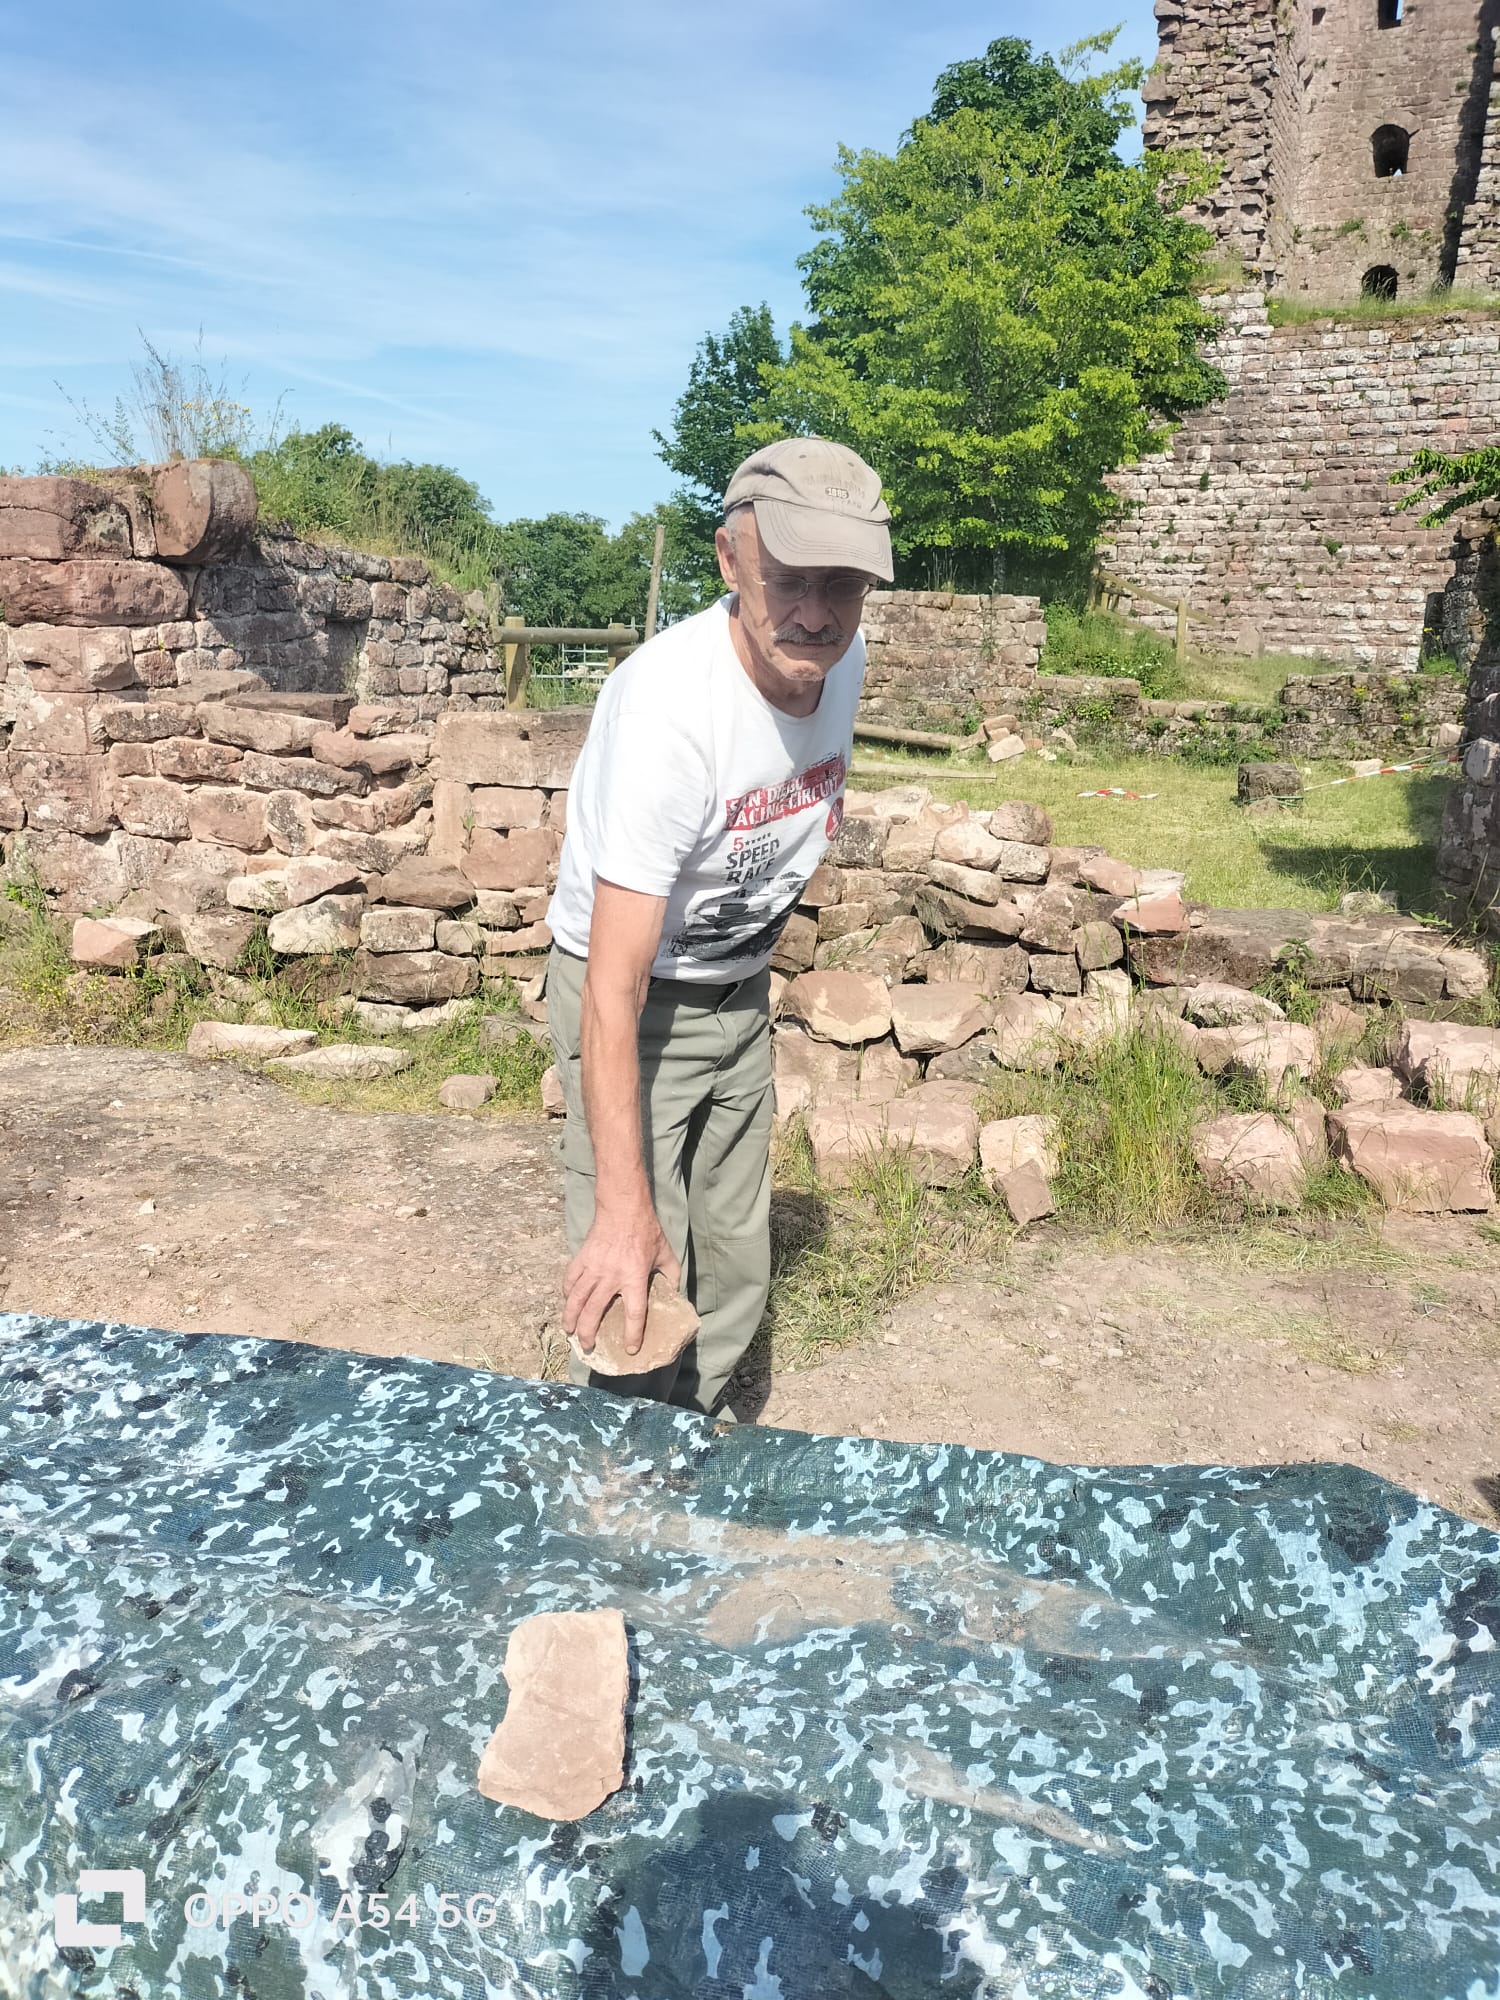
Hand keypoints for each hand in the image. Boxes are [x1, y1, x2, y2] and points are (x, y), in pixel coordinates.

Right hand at [563, 1200, 680, 1358]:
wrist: (623, 1208)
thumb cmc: (647, 1231)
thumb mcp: (666, 1254)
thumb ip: (672, 1276)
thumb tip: (676, 1294)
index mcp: (634, 1277)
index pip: (634, 1313)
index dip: (632, 1334)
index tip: (630, 1349)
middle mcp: (611, 1277)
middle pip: (594, 1312)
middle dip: (588, 1333)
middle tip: (588, 1346)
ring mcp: (593, 1268)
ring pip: (575, 1299)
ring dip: (571, 1318)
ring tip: (569, 1331)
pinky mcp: (582, 1258)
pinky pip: (570, 1280)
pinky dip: (566, 1294)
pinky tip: (567, 1302)